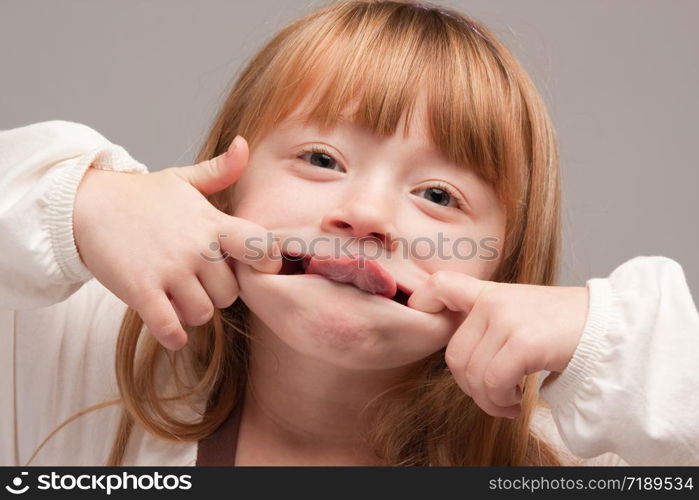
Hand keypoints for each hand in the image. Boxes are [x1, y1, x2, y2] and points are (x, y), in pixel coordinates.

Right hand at [73, 136, 280, 350]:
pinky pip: (170, 327)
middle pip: (230, 293)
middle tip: (200, 285)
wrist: (87, 203)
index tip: (252, 269)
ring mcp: (169, 269)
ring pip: (203, 313)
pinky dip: (173, 335)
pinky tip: (170, 329)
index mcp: (212, 222)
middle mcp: (196, 247)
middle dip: (217, 294)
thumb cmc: (142, 196)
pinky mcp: (141, 289)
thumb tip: (245, 145)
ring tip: (179, 299)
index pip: (260, 248)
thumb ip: (220, 171)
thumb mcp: (183, 179)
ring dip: (192, 313)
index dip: (265, 264)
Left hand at [408, 272, 588, 418]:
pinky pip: (493, 382)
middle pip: (454, 355)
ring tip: (508, 403)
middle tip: (493, 396)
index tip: (428, 326)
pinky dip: (501, 401)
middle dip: (470, 387)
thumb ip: (487, 323)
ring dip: (488, 400)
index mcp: (489, 293)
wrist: (610, 329)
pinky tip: (517, 403)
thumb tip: (458, 359)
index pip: (440, 285)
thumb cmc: (564, 328)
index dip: (423, 304)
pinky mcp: (523, 341)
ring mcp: (507, 319)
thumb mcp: (520, 313)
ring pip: (472, 374)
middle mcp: (494, 302)